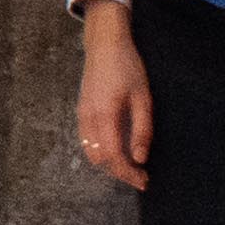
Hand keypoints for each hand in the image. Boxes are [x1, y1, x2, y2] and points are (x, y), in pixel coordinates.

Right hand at [74, 8, 151, 191]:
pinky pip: (87, 140)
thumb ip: (142, 129)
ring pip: (91, 151)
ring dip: (109, 163)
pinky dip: (100, 151)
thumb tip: (140, 158)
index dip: (128, 173)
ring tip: (130, 165)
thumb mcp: (143, 98)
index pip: (113, 157)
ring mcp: (82, 114)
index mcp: (105, 116)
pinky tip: (116, 148)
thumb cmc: (127, 67)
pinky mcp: (81, 110)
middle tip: (140, 176)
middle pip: (99, 159)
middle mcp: (89, 119)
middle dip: (119, 172)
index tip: (144, 180)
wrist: (104, 44)